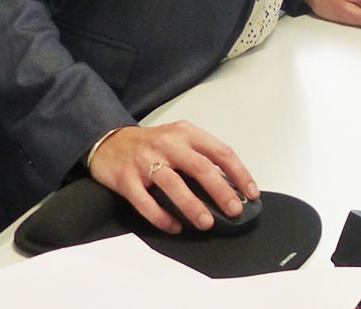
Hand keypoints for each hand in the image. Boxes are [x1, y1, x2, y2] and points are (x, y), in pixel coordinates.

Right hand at [87, 121, 256, 232]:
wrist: (110, 142)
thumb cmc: (152, 144)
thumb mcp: (179, 140)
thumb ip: (201, 157)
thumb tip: (230, 186)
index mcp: (186, 133)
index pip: (219, 151)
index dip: (239, 172)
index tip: (251, 193)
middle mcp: (167, 144)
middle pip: (199, 167)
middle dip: (220, 191)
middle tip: (234, 210)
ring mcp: (145, 161)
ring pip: (173, 184)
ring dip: (192, 205)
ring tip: (207, 223)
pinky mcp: (126, 179)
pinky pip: (145, 202)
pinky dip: (161, 217)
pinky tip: (175, 227)